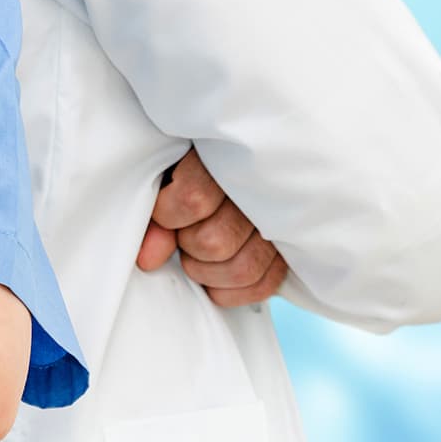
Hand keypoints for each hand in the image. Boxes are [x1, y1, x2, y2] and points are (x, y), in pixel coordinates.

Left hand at [137, 147, 287, 306]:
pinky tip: (213, 275)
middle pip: (213, 242)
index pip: (193, 200)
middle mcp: (264, 190)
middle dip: (188, 244)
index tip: (163, 208)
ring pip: (241, 269)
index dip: (168, 214)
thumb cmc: (190, 166)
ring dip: (206, 270)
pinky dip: (229, 290)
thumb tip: (149, 260)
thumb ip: (156, 216)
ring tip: (197, 251)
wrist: (241, 151)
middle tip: (183, 230)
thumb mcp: (166, 176)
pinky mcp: (291, 249)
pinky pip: (264, 285)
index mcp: (227, 157)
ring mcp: (284, 222)